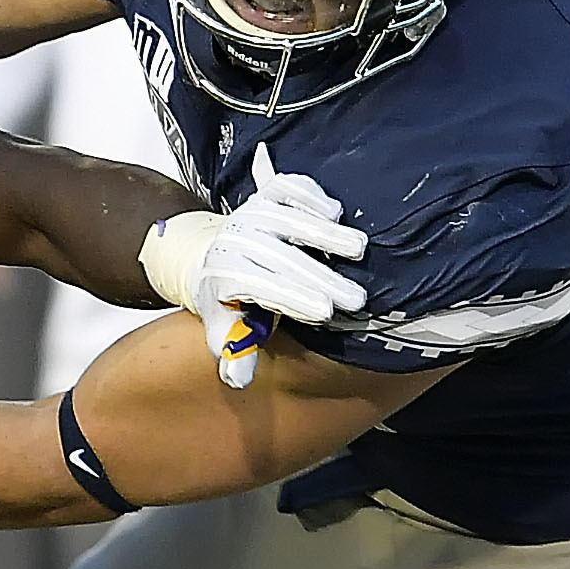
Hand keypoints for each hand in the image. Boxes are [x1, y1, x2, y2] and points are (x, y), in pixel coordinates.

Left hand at [140, 145, 367, 388]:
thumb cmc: (230, 296)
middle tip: (356, 297)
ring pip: (287, 220)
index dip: (292, 298)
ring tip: (359, 248)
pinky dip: (309, 195)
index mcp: (225, 274)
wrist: (211, 252)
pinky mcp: (266, 193)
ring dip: (323, 233)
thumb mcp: (225, 326)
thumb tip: (237, 380)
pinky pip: (286, 188)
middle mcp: (237, 240)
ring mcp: (251, 212)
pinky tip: (334, 210)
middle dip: (319, 276)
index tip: (324, 312)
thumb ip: (236, 350)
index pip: (259, 286)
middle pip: (280, 257)